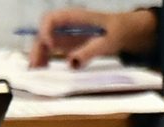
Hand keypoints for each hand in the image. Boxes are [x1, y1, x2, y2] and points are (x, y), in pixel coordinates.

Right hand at [28, 8, 158, 68]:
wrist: (127, 31)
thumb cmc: (119, 31)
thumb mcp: (109, 41)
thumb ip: (90, 51)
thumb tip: (72, 63)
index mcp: (75, 17)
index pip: (51, 19)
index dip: (46, 31)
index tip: (51, 48)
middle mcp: (65, 25)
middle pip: (43, 33)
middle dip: (37, 49)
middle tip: (36, 67)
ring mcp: (64, 35)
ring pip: (43, 43)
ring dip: (38, 57)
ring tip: (37, 72)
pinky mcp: (66, 45)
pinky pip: (49, 51)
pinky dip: (44, 60)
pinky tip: (44, 70)